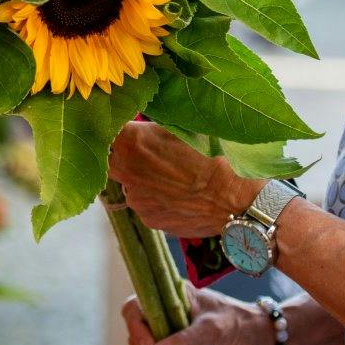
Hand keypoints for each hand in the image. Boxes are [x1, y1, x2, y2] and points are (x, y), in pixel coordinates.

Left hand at [107, 121, 259, 238]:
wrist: (237, 198)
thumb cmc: (216, 155)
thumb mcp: (184, 126)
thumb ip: (154, 126)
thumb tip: (144, 124)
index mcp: (130, 141)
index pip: (107, 130)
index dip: (118, 129)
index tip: (129, 129)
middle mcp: (126, 172)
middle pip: (113, 159)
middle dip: (127, 154)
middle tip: (153, 151)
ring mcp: (136, 199)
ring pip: (133, 184)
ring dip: (147, 178)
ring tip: (179, 175)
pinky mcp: (149, 219)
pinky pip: (148, 204)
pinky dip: (160, 198)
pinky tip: (183, 194)